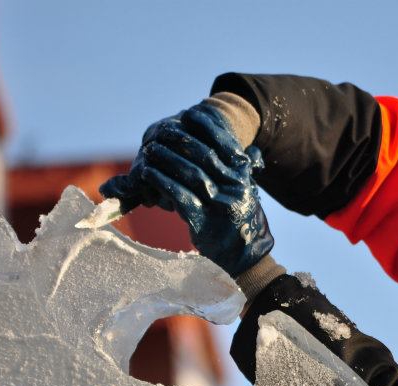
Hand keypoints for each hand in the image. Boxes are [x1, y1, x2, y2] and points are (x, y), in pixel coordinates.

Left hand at [100, 104, 272, 276]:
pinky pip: (178, 196)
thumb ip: (245, 173)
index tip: (188, 115)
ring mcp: (219, 206)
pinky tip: (148, 174)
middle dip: (179, 141)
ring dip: (165, 160)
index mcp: (244, 177)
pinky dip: (160, 182)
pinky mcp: (203, 223)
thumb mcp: (249, 194)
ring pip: (188, 174)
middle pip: (203, 155)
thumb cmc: (244, 223)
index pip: (224, 142)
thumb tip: (249, 153)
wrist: (247, 258)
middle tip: (161, 133)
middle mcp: (235, 189)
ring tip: (150, 152)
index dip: (205, 126)